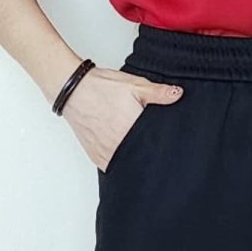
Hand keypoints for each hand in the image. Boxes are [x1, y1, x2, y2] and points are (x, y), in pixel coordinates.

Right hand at [62, 68, 183, 170]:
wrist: (73, 90)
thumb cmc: (101, 88)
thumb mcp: (135, 85)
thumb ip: (158, 93)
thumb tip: (178, 94)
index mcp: (132, 131)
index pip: (155, 147)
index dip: (164, 147)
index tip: (169, 145)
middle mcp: (119, 146)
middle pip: (142, 157)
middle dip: (149, 152)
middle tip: (153, 145)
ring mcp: (106, 154)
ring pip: (127, 164)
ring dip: (134, 157)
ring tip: (137, 146)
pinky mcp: (97, 157)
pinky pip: (113, 165)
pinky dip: (120, 160)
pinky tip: (124, 150)